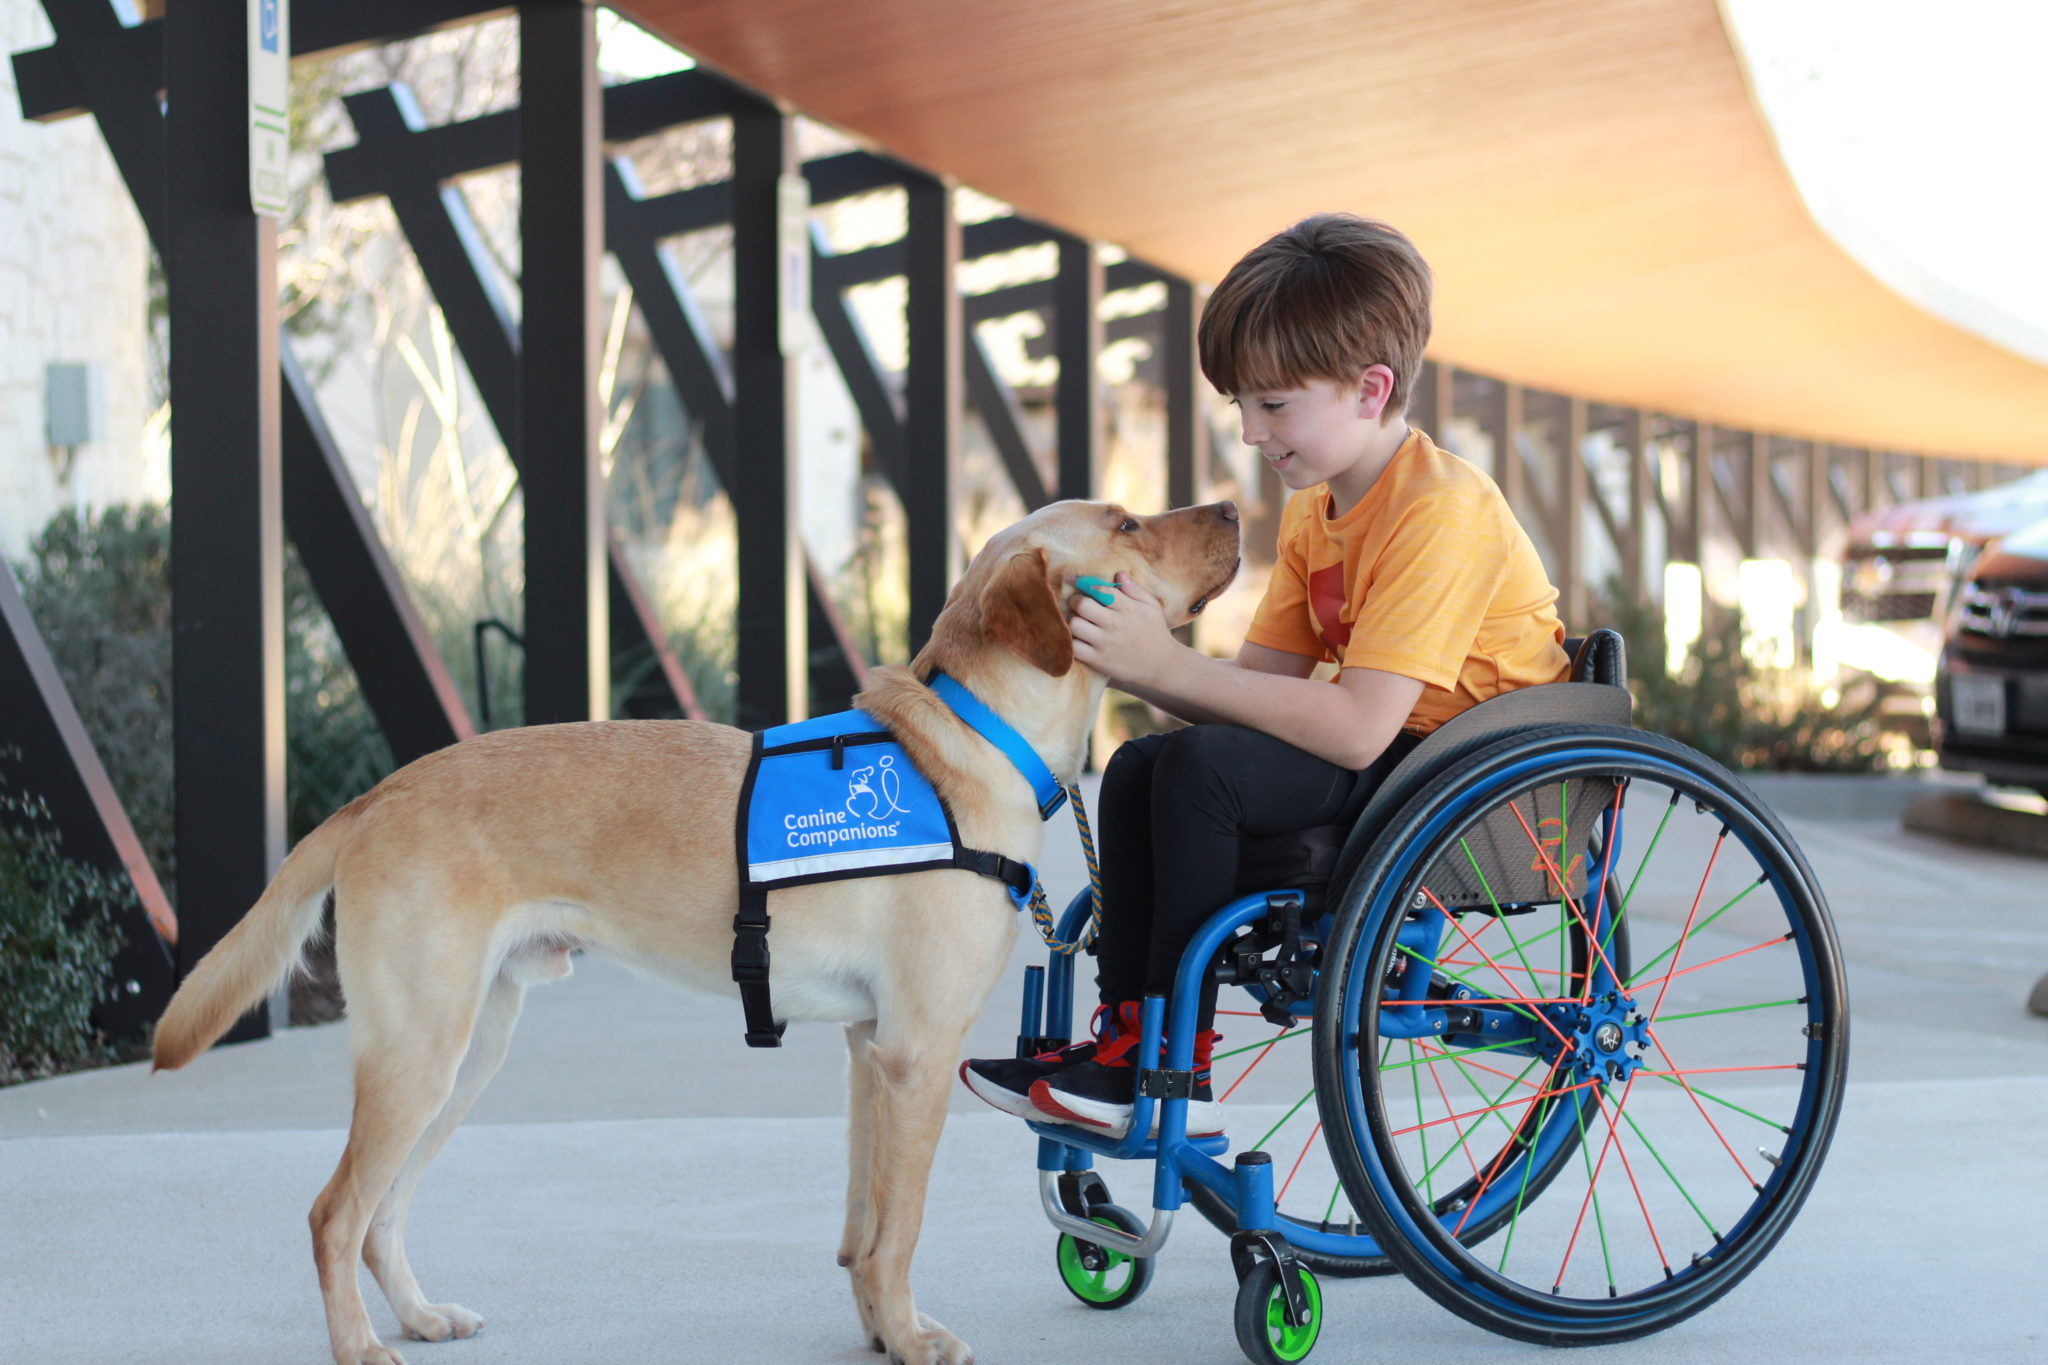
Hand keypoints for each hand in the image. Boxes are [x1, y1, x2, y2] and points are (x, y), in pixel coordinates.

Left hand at [1068, 572, 1178, 687]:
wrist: (1161, 665)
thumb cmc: (1155, 632)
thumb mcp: (1151, 607)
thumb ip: (1135, 589)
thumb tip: (1119, 573)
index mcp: (1127, 608)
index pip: (1099, 589)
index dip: (1083, 582)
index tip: (1073, 580)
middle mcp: (1115, 624)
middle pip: (1082, 605)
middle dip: (1075, 600)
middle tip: (1076, 603)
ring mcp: (1105, 643)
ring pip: (1074, 625)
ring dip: (1070, 621)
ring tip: (1076, 621)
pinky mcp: (1098, 660)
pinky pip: (1074, 648)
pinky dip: (1070, 642)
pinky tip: (1077, 639)